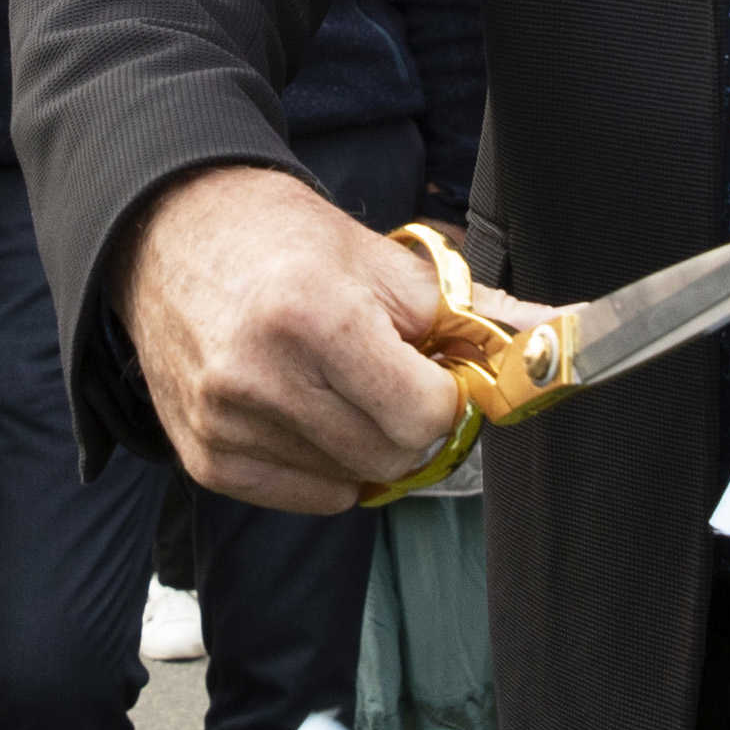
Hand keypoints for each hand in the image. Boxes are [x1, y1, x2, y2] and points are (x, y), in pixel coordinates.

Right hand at [120, 165, 461, 516]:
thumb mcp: (383, 263)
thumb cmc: (283, 240)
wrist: (172, 233)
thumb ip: (473, 314)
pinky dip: (321, 466)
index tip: (429, 369)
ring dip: (363, 443)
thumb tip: (557, 335)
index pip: (423, 414)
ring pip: (350, 482)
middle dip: (407, 422)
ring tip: (334, 384)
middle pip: (391, 456)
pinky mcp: (204, 457)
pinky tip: (302, 410)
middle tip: (386, 376)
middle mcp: (260, 377)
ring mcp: (225, 423)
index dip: (442, 394)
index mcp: (313, 317)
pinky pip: (304, 496)